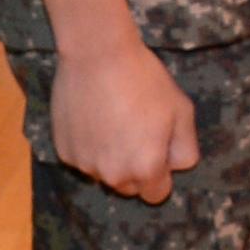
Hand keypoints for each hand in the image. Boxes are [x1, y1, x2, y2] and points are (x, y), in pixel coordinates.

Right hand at [49, 39, 200, 203]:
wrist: (97, 55)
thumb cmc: (144, 80)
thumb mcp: (181, 110)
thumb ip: (185, 148)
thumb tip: (176, 165)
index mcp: (145, 169)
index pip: (156, 194)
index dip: (160, 173)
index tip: (157, 149)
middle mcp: (113, 175)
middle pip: (128, 186)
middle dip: (135, 168)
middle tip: (135, 131)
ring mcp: (85, 164)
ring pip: (103, 172)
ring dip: (110, 156)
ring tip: (113, 119)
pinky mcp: (64, 151)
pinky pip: (82, 157)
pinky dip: (88, 145)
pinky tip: (93, 116)